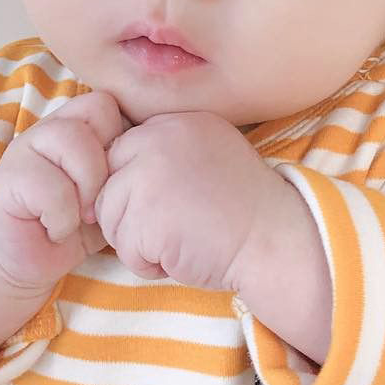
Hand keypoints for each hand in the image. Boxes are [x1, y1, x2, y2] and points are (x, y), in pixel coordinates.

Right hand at [0, 90, 133, 290]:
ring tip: (83, 216)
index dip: (125, 138)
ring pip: (73, 140)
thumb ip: (128, 162)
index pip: (113, 102)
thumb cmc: (79, 222)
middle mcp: (53, 125)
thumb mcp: (113, 189)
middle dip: (109, 160)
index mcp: (80, 122)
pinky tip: (57, 230)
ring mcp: (26, 147)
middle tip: (104, 199)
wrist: (30, 259)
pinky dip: (62, 218)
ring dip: (87, 188)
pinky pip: (51, 188)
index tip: (119, 180)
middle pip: (98, 108)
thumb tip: (160, 148)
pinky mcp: (9, 179)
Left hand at [92, 110, 292, 291]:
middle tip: (168, 228)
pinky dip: (146, 263)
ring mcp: (150, 171)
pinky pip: (123, 246)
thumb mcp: (209, 155)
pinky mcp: (147, 212)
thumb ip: (168, 151)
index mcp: (177, 121)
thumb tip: (121, 172)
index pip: (123, 150)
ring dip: (137, 240)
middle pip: (109, 180)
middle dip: (128, 212)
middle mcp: (159, 137)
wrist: (276, 239)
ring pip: (110, 215)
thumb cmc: (244, 209)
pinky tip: (180, 256)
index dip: (135, 186)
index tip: (162, 205)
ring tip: (178, 241)